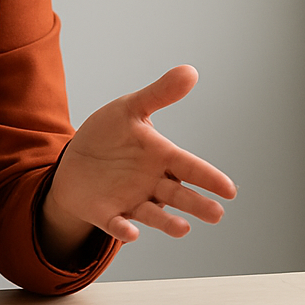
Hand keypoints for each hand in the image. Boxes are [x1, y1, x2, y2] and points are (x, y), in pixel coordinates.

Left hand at [42, 66, 236, 255]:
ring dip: (167, 222)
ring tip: (184, 229)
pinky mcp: (106, 213)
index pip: (189, 167)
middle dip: (197, 204)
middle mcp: (151, 183)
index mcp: (161, 157)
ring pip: (153, 214)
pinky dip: (123, 230)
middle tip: (217, 214)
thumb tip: (190, 71)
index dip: (209, 178)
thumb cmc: (109, 135)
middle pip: (178, 194)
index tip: (229, 189)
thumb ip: (159, 94)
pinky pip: (116, 224)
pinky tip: (132, 233)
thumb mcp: (131, 109)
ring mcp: (130, 200)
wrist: (75, 160)